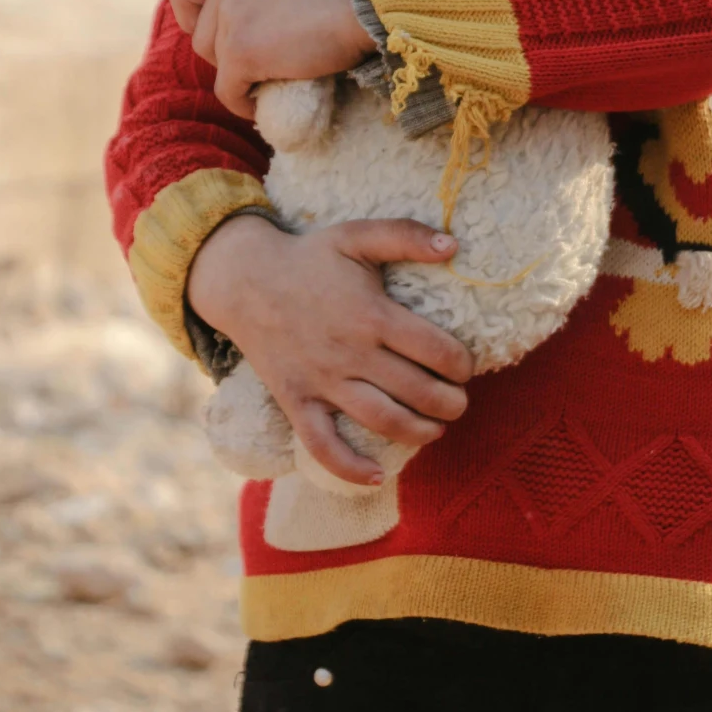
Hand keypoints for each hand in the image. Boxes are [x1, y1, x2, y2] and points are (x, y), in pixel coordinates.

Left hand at [168, 0, 371, 117]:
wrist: (365, 1)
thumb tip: (253, 22)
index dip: (191, 16)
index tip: (216, 31)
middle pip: (200, 35)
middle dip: (225, 54)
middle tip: (260, 62)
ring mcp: (231, 18)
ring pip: (215, 64)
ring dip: (237, 77)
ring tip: (267, 82)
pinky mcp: (240, 52)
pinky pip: (227, 91)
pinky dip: (243, 103)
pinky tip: (261, 104)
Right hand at [187, 215, 471, 484]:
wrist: (245, 280)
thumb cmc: (308, 257)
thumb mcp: (355, 235)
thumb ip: (405, 234)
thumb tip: (453, 244)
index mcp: (371, 314)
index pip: (435, 350)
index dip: (461, 364)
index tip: (467, 367)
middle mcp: (351, 353)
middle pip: (417, 391)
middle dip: (450, 403)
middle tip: (459, 402)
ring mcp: (322, 381)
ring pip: (381, 421)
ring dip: (419, 433)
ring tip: (436, 430)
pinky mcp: (296, 401)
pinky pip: (321, 445)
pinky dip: (349, 467)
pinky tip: (376, 476)